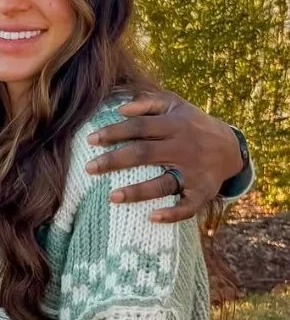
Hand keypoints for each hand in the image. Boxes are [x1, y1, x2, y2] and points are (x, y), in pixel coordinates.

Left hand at [86, 90, 242, 223]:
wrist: (231, 147)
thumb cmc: (192, 124)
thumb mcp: (175, 105)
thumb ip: (148, 102)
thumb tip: (120, 108)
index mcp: (174, 125)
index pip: (139, 128)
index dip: (114, 132)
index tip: (90, 140)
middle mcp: (183, 148)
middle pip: (144, 154)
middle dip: (114, 161)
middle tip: (89, 168)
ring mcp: (193, 172)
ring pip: (163, 183)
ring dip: (137, 192)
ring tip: (111, 197)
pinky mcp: (203, 191)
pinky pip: (188, 206)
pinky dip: (172, 213)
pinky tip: (152, 217)